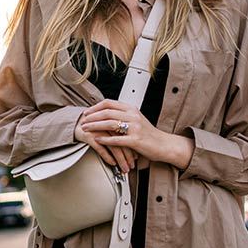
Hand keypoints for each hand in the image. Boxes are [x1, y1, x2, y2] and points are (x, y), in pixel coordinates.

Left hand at [79, 99, 193, 169]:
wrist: (164, 145)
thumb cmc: (149, 134)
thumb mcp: (137, 120)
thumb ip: (124, 115)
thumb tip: (107, 113)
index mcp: (132, 109)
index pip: (109, 103)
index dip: (96, 107)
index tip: (87, 112)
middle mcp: (133, 116)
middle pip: (107, 112)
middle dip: (92, 116)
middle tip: (83, 120)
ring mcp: (135, 128)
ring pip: (110, 124)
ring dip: (95, 126)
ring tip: (86, 129)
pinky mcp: (135, 140)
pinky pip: (116, 139)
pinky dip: (105, 139)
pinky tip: (97, 140)